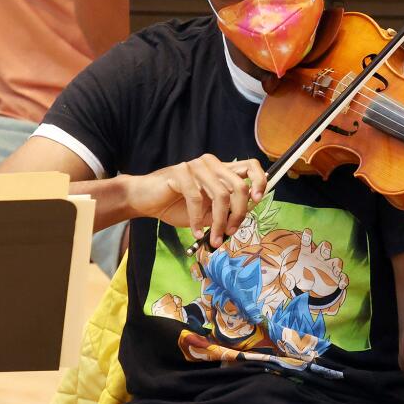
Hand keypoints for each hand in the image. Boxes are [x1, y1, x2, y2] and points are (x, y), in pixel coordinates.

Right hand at [126, 155, 268, 243]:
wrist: (144, 200)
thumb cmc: (176, 205)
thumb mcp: (206, 211)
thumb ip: (225, 210)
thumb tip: (243, 217)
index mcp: (221, 170)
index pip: (250, 166)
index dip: (260, 181)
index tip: (258, 200)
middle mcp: (212, 164)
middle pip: (239, 186)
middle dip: (239, 214)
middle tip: (231, 232)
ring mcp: (196, 166)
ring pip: (221, 195)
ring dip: (219, 222)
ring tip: (215, 239)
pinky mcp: (180, 173)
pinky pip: (196, 199)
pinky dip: (198, 220)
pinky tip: (197, 232)